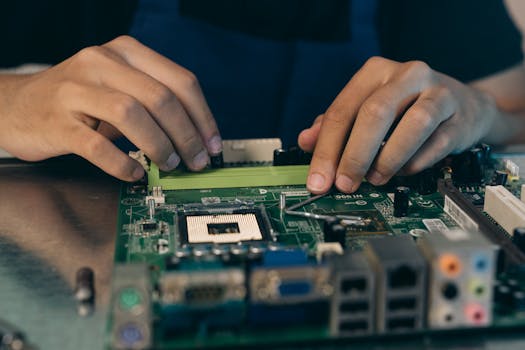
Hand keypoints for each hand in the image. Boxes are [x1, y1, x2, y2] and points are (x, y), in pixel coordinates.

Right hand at [0, 36, 221, 180]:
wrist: (17, 104)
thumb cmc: (78, 99)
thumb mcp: (119, 86)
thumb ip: (154, 102)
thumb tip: (196, 138)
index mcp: (126, 52)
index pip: (180, 81)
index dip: (203, 116)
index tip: (212, 144)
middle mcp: (101, 63)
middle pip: (161, 98)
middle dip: (186, 135)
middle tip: (195, 161)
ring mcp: (75, 90)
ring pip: (131, 114)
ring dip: (159, 145)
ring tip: (168, 165)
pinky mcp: (56, 121)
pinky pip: (97, 145)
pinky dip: (121, 163)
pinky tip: (133, 173)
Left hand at [299, 56, 498, 193]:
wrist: (464, 106)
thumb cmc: (406, 108)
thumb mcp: (367, 109)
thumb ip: (336, 124)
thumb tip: (305, 141)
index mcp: (376, 72)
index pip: (342, 111)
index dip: (326, 149)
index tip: (318, 181)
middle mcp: (407, 75)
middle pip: (375, 114)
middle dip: (354, 156)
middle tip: (345, 184)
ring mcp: (438, 93)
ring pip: (413, 125)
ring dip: (388, 159)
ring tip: (375, 179)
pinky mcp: (460, 117)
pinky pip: (437, 143)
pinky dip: (415, 163)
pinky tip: (402, 172)